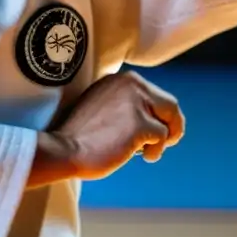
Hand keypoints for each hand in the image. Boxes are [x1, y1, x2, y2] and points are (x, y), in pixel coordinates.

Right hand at [42, 71, 184, 182]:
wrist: (64, 149)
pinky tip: (144, 157)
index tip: (158, 128)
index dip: (160, 114)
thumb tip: (155, 117)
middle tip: (168, 142)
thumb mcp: (104, 106)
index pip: (155, 94)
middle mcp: (132, 84)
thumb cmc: (80, 134)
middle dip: (173, 125)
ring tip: (147, 152)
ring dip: (162, 140)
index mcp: (122, 79)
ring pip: (168, 123)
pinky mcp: (140, 124)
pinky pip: (162, 138)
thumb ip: (125, 104)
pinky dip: (156, 151)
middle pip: (170, 105)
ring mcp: (136, 103)